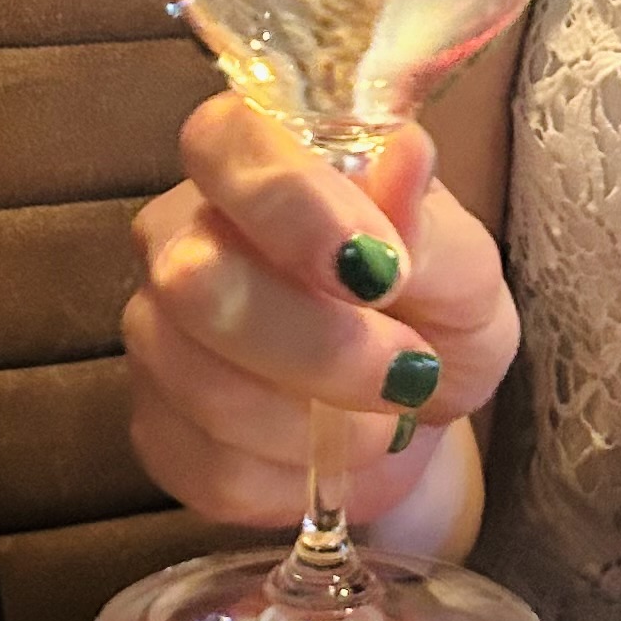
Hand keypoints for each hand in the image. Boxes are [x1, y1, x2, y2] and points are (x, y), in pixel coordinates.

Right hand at [124, 95, 518, 534]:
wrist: (411, 411)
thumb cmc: (434, 312)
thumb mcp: (464, 271)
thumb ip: (430, 224)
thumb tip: (405, 157)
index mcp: (256, 160)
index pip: (222, 140)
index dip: (290, 205)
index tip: (378, 269)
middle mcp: (183, 233)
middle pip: (192, 277)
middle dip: (317, 344)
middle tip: (409, 372)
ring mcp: (156, 333)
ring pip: (201, 383)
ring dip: (316, 422)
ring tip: (385, 421)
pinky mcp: (156, 429)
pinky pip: (207, 467)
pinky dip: (293, 479)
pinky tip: (331, 456)